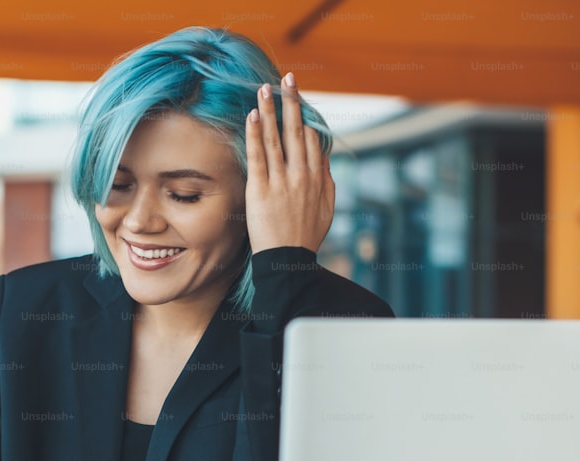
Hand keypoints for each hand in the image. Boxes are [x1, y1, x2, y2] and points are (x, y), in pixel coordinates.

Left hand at [244, 72, 334, 253]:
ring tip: (265, 88)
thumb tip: (323, 159)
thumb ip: (326, 182)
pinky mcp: (260, 190)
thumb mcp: (326, 210)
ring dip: (271, 110)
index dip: (305, 118)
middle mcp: (302, 176)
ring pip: (276, 139)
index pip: (313, 140)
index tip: (298, 98)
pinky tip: (252, 116)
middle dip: (292, 102)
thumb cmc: (305, 238)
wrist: (287, 262)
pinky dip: (255, 134)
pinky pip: (258, 156)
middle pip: (297, 132)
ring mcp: (281, 182)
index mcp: (318, 179)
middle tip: (287, 79)